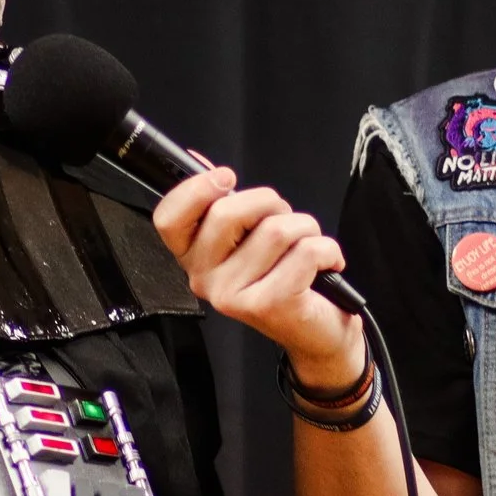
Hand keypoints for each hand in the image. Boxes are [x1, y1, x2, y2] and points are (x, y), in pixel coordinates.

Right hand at [151, 168, 361, 386]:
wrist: (317, 334)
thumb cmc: (283, 276)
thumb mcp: (249, 238)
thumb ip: (223, 203)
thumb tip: (201, 161)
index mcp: (192, 259)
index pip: (168, 218)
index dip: (195, 189)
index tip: (226, 178)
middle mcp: (204, 280)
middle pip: (227, 211)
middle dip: (270, 203)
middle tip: (284, 222)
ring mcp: (233, 296)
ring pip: (276, 229)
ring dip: (306, 228)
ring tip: (307, 249)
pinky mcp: (269, 304)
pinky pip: (306, 250)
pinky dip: (327, 249)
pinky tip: (326, 265)